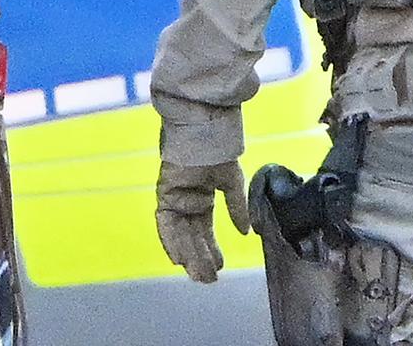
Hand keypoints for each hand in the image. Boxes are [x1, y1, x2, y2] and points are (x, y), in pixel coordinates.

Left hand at [156, 159, 249, 282]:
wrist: (208, 132)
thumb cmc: (220, 152)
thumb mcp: (233, 183)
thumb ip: (237, 208)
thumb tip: (247, 232)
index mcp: (203, 199)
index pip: (204, 231)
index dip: (211, 249)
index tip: (219, 266)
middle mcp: (187, 203)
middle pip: (192, 236)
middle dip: (200, 258)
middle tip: (208, 279)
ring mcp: (175, 199)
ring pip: (180, 234)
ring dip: (188, 254)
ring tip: (198, 274)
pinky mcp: (165, 194)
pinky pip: (167, 223)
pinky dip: (172, 241)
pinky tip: (179, 258)